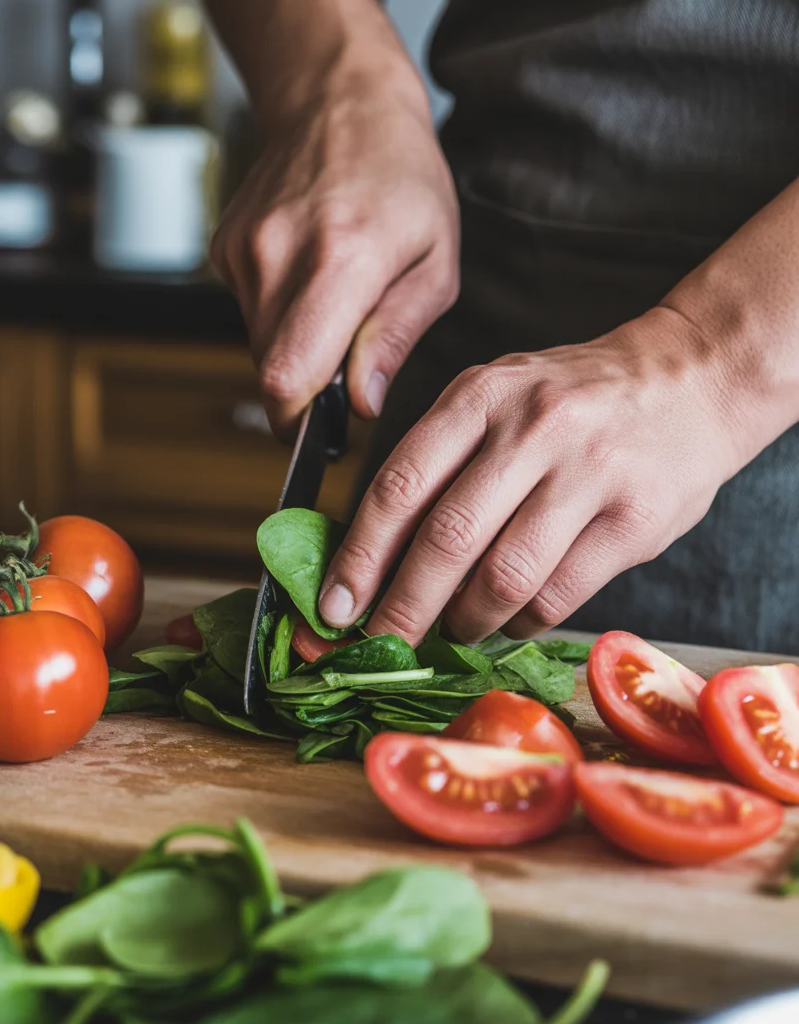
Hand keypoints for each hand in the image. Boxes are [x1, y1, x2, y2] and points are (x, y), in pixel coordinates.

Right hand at [211, 77, 458, 435]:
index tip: (323, 431)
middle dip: (308, 386)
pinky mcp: (225, 248)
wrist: (339, 101)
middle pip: (271, 371)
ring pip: (259, 346)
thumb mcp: (435, 262)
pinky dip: (278, 313)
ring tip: (334, 299)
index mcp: (342, 259)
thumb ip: (395, 338)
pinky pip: (249, 313)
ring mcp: (244, 249)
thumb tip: (362, 404)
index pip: (288, 376)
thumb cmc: (402, 180)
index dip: (300, 422)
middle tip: (348, 356)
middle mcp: (280, 253)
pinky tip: (306, 273)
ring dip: (296, 346)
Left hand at [319, 306, 745, 643]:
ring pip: (504, 577)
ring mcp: (588, 473)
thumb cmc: (573, 401)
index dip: (359, 557)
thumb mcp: (498, 398)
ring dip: (466, 621)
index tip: (333, 608)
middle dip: (402, 608)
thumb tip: (374, 559)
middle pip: (446, 539)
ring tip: (455, 629)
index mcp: (480, 395)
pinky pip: (558, 595)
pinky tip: (513, 619)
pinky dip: (522, 622)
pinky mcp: (634, 520)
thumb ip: (441, 462)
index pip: (399, 486)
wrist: (690, 378)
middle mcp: (532, 428)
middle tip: (381, 645)